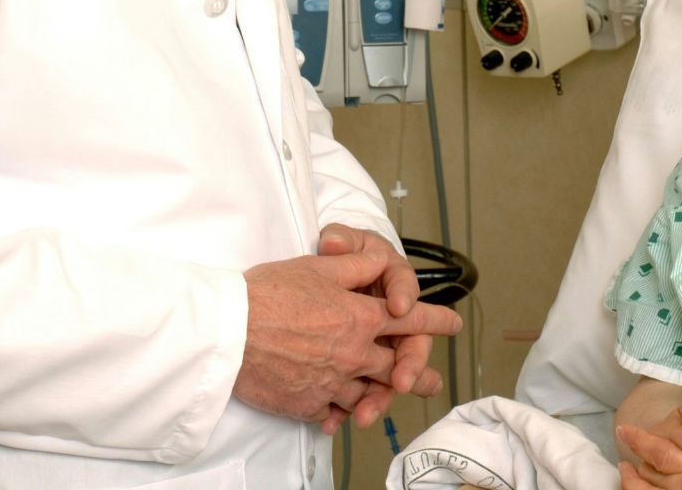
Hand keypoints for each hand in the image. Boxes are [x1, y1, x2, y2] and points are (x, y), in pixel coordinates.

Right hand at [232, 241, 458, 431]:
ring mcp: (333, 382)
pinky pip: (332, 413)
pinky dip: (337, 414)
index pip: (411, 319)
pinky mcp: (308, 403)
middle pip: (396, 366)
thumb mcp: (319, 266)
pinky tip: (338, 417)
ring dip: (378, 398)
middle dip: (417, 373)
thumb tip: (379, 262)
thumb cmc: (269, 293)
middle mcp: (354, 352)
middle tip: (431, 381)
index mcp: (362, 317)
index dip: (436, 321)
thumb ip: (356, 265)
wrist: (228, 330)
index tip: (453, 324)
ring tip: (386, 404)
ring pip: (367, 394)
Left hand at [317, 225, 452, 399]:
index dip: (405, 296)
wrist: (306, 290)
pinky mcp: (348, 374)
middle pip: (407, 347)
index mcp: (392, 291)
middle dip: (410, 366)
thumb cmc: (337, 261)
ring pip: (384, 379)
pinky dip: (344, 410)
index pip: (407, 292)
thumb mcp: (340, 242)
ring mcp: (371, 352)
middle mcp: (389, 325)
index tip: (398, 306)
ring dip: (378, 398)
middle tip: (402, 381)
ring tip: (365, 415)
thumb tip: (335, 243)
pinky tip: (333, 421)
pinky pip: (354, 396)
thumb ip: (343, 243)